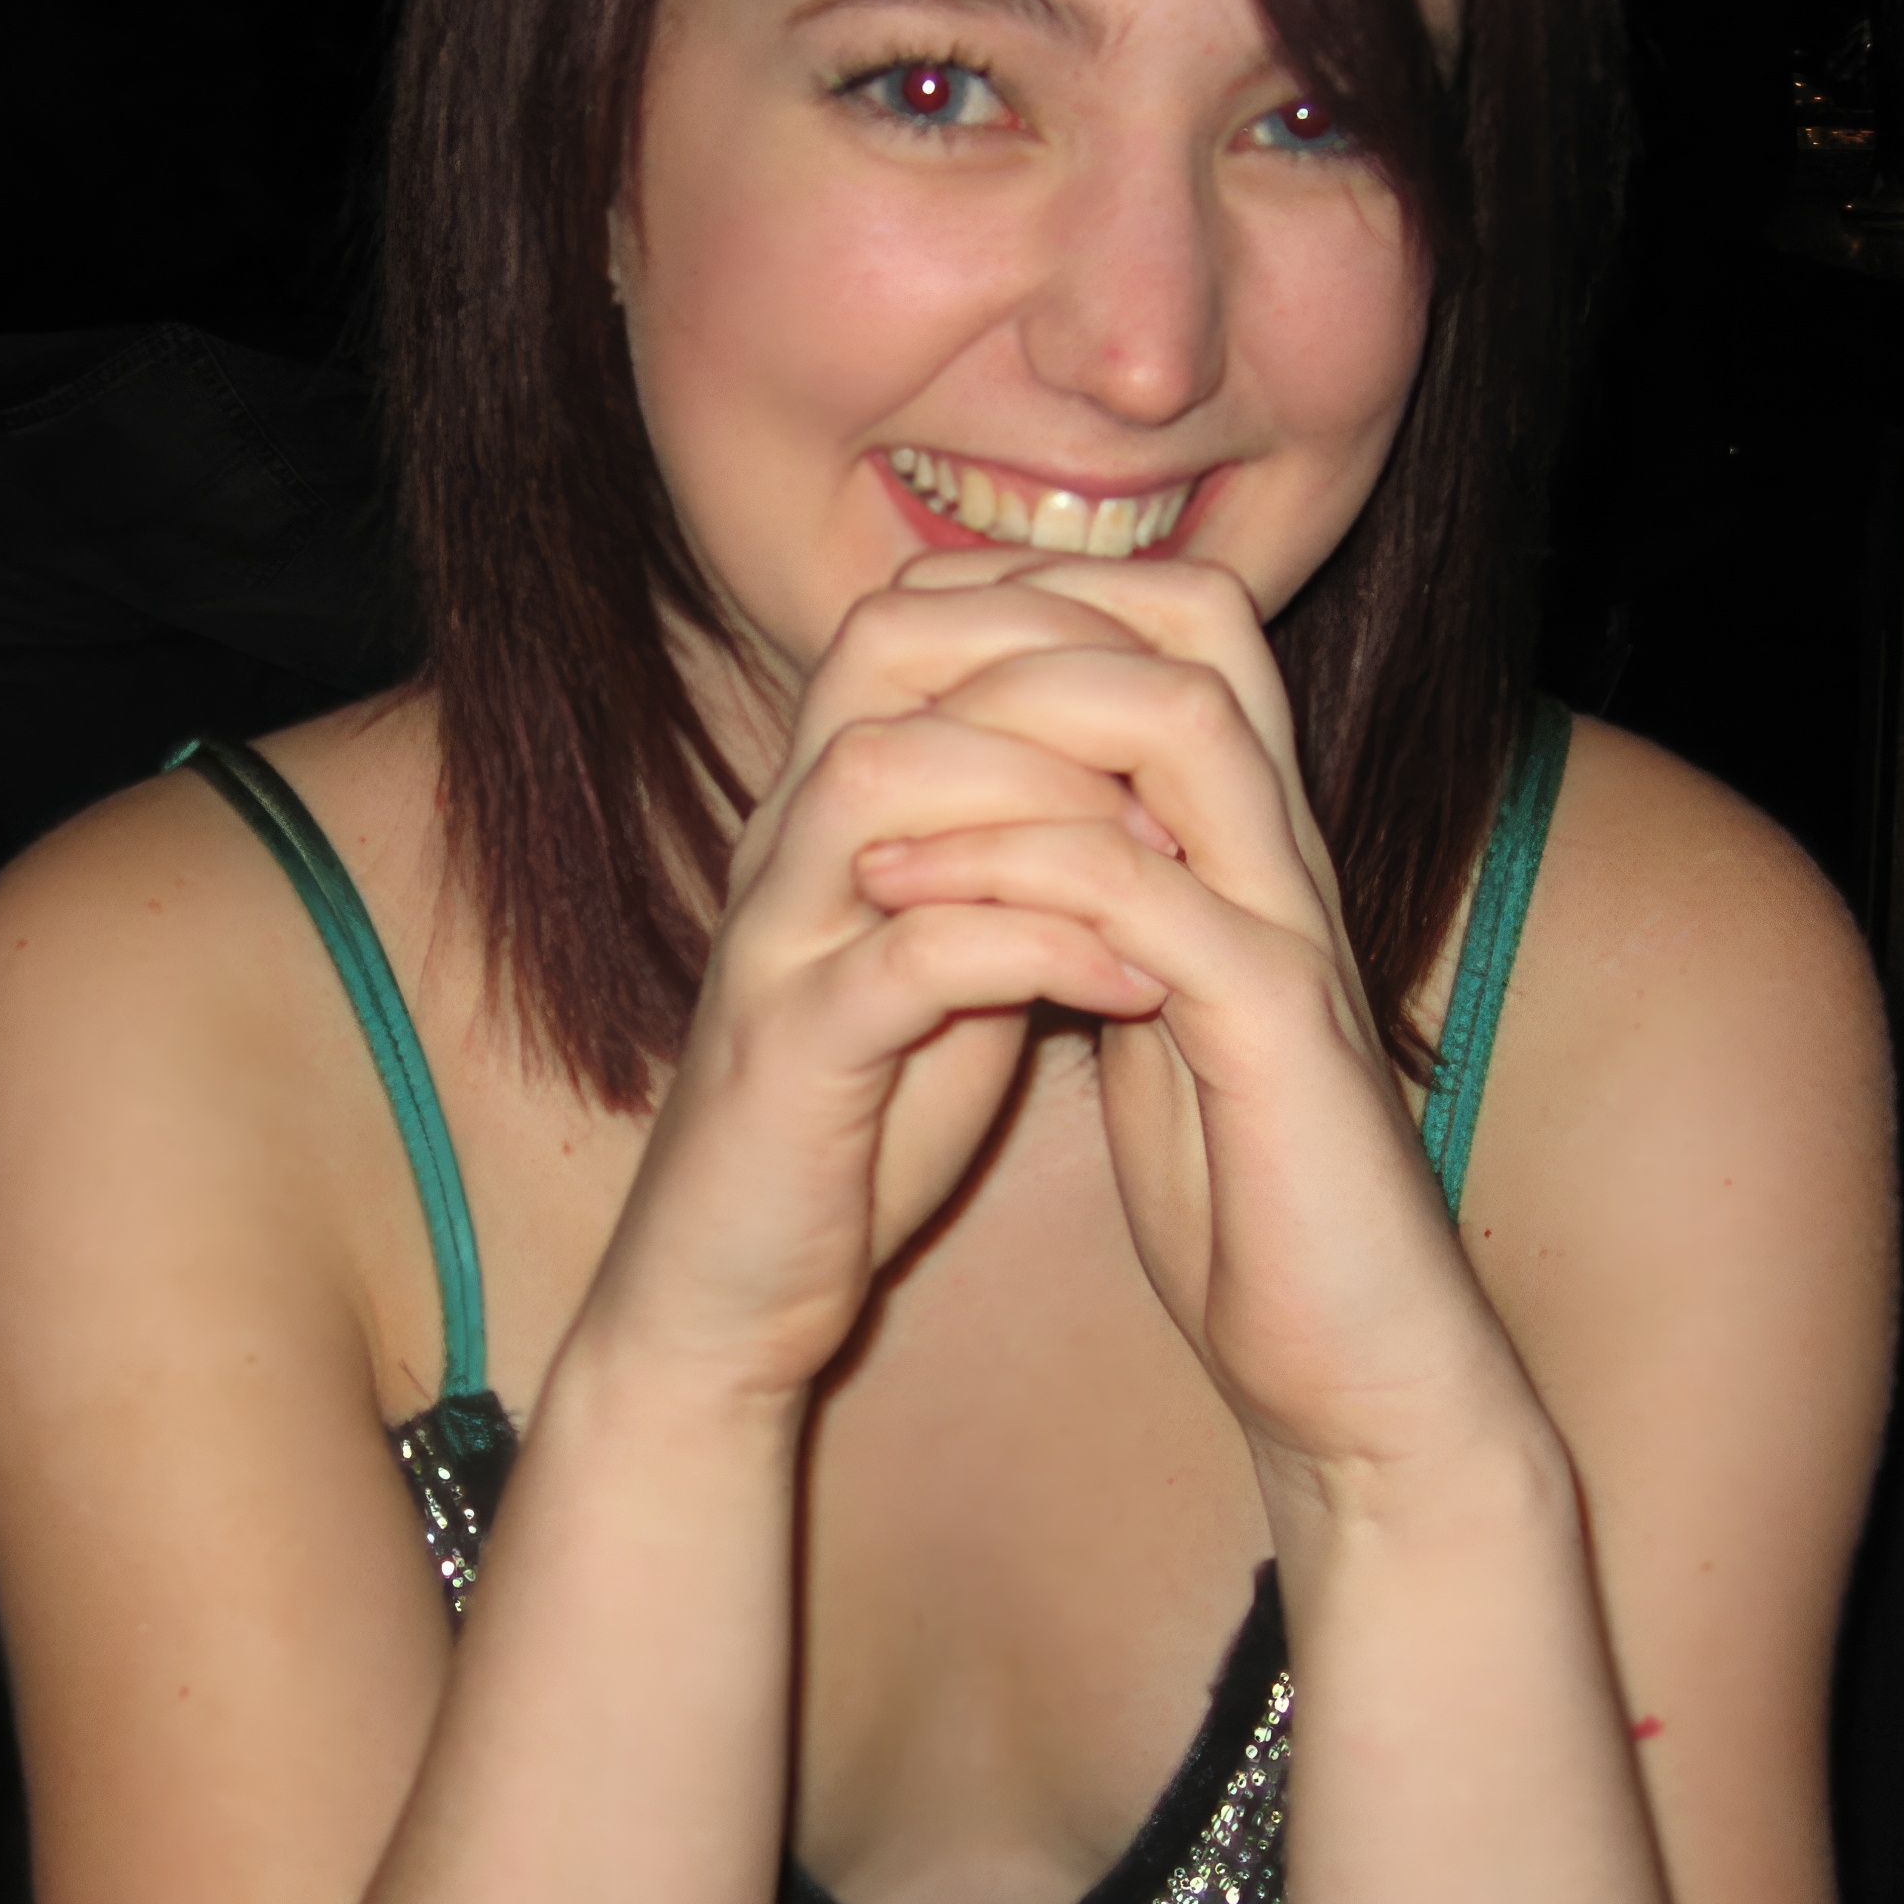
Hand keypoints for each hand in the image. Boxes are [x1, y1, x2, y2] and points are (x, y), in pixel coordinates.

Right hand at [569, 574, 1173, 1400]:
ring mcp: (773, 944)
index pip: (904, 620)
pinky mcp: (787, 1056)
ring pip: (880, 777)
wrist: (726, 1292)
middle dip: (1048, 670)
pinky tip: (1131, 985)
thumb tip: (1124, 781)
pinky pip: (908, 959)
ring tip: (1166, 861)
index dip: (1041, 611)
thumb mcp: (942, 962)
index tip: (1168, 682)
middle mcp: (780, 846)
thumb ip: (1003, 863)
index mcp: (817, 811)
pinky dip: (1034, 950)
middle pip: (881, 654)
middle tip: (1177, 744)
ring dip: (1043, 797)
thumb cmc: (850, 1124)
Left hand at [849, 557, 1521, 1481]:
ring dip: (1010, 733)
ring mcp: (1292, 932)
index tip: (909, 650)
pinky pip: (1145, 896)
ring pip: (1180, 727)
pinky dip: (1019, 877)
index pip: (1184, 629)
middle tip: (887, 678)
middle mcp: (1287, 859)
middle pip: (1198, 626)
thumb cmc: (1250, 1199)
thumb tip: (1023, 849)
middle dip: (1030, 620)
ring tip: (866, 784)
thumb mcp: (1158, 1019)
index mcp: (1252, 850)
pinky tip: (903, 899)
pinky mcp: (1279, 1032)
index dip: (1047, 599)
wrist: (1356, 1359)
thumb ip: (1111, 921)